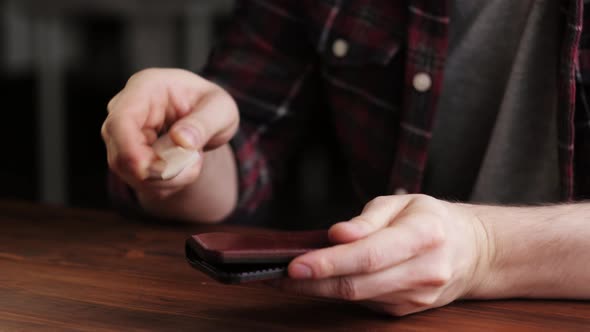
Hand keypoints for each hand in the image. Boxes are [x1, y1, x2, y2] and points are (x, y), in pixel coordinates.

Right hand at [101, 68, 237, 200]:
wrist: (207, 119)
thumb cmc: (212, 106)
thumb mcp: (221, 109)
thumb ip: (204, 123)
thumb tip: (181, 140)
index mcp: (145, 88)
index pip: (120, 121)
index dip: (132, 151)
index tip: (161, 170)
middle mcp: (124, 110)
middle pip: (122, 154)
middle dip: (161, 171)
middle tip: (195, 163)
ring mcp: (121, 135)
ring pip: (131, 173)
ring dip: (169, 179)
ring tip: (194, 159)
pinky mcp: (126, 156)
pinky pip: (140, 182)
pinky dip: (167, 184)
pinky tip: (183, 167)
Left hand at [273, 194, 491, 315]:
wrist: (472, 251)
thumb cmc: (430, 219)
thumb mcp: (404, 202)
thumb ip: (368, 219)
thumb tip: (336, 235)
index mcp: (425, 235)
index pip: (370, 255)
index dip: (329, 262)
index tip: (294, 264)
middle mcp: (424, 271)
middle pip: (358, 285)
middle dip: (312, 282)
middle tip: (276, 275)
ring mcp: (417, 297)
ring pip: (357, 298)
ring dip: (318, 289)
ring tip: (288, 277)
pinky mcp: (407, 311)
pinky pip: (365, 303)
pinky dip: (338, 292)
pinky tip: (319, 281)